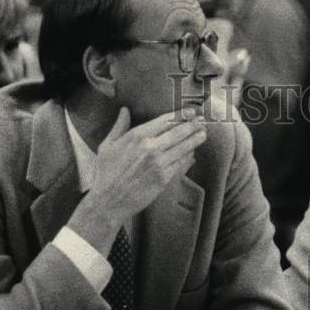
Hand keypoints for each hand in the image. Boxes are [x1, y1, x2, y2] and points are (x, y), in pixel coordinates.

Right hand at [73, 107, 206, 243]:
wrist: (110, 200)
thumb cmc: (106, 173)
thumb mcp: (107, 145)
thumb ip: (119, 126)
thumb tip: (125, 110)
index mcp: (137, 136)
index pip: (164, 121)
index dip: (180, 115)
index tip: (190, 111)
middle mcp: (150, 147)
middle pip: (178, 132)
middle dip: (193, 125)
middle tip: (203, 120)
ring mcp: (159, 163)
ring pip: (183, 147)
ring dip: (195, 139)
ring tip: (204, 133)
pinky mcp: (164, 178)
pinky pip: (180, 164)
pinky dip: (188, 157)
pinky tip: (193, 152)